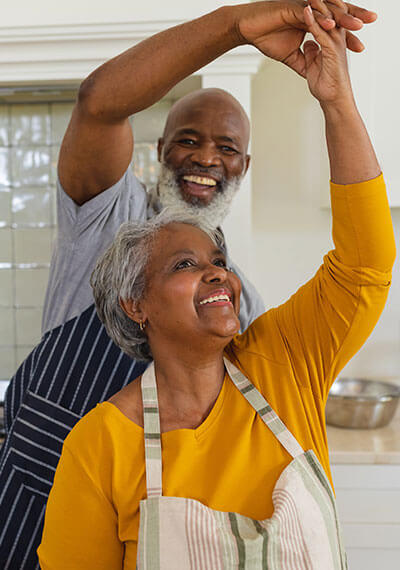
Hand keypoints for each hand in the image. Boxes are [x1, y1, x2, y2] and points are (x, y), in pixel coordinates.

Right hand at [236, 0, 375, 72]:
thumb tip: (310, 73)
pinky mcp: (293, 5)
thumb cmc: (265, 38)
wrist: (247, 29)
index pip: (333, 27)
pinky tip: (330, 23)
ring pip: (327, 10)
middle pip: (336, 13)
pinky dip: (321, 16)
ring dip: (342, 16)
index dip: (347, 35)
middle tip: (371, 21)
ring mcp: (302, 6)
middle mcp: (310, 11)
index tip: (360, 46)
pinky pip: (310, 10)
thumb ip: (302, 61)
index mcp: (311, 21)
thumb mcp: (289, 56)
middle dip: (354, 17)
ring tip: (356, 24)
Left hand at [302, 5, 353, 107]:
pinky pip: (322, 32)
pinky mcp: (332, 51)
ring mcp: (336, 44)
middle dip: (318, 1)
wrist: (334, 101)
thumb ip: (311, 54)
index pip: (325, 18)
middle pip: (328, 13)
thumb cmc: (326, 87)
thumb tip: (308, 45)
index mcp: (333, 42)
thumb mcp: (314, 66)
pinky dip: (313, 22)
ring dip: (315, 6)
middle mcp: (337, 39)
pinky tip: (305, 12)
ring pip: (326, 19)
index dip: (315, 7)